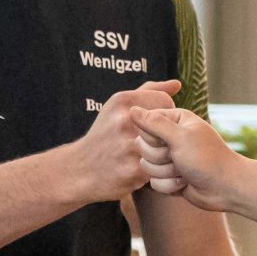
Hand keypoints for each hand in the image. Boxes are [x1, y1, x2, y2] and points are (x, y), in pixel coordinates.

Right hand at [69, 79, 182, 203]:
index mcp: (122, 101)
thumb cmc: (104, 135)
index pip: (166, 102)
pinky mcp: (132, 169)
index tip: (155, 125)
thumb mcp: (118, 107)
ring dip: (162, 155)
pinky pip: (158, 168)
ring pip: (166, 148)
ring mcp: (128, 145)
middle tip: (154, 143)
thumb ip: (149, 92)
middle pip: (167, 125)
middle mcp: (125, 120)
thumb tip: (177, 84)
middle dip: (164, 135)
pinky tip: (140, 171)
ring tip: (148, 158)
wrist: (79, 170)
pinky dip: (153, 171)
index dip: (165, 115)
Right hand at [133, 107, 247, 210]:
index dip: (152, 137)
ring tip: (184, 172)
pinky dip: (169, 185)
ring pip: (146, 166)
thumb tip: (132, 110)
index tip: (168, 142)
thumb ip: (154, 123)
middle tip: (178, 158)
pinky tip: (184, 183)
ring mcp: (169, 158)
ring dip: (166, 173)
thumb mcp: (180, 137)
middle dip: (160, 158)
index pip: (144, 123)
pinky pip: (153, 182)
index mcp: (175, 121)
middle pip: (142, 147)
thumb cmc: (207, 158)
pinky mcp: (168, 176)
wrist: (225, 188)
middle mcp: (170, 137)